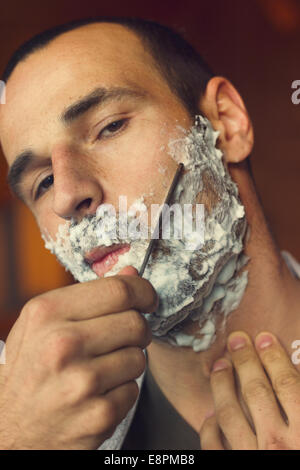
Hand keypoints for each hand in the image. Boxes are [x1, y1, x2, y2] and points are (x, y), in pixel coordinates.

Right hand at [0, 266, 157, 449]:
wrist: (7, 430)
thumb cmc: (28, 370)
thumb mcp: (42, 323)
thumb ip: (87, 296)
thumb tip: (131, 273)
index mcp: (48, 314)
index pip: (118, 290)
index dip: (142, 291)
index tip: (147, 298)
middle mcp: (63, 345)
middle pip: (136, 323)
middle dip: (137, 329)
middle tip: (123, 338)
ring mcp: (82, 382)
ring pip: (139, 357)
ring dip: (127, 362)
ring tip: (100, 369)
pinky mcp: (98, 415)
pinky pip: (134, 390)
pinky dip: (121, 391)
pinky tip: (97, 394)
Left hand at [199, 331, 299, 449]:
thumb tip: (298, 375)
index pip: (287, 385)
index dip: (275, 358)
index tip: (265, 339)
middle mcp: (277, 444)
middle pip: (257, 392)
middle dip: (246, 362)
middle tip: (237, 340)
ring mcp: (251, 455)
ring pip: (230, 414)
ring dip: (223, 385)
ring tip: (220, 366)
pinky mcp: (232, 467)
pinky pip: (215, 447)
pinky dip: (211, 429)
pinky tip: (211, 417)